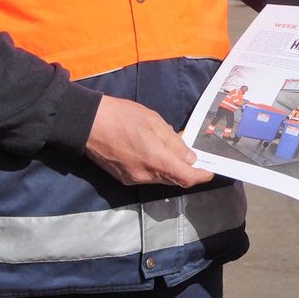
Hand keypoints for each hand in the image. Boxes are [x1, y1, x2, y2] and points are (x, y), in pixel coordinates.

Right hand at [85, 95, 213, 187]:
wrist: (87, 124)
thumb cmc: (123, 117)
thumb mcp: (155, 122)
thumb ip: (174, 142)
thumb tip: (189, 157)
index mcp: (157, 161)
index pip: (186, 177)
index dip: (202, 175)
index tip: (210, 169)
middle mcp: (146, 176)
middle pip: (175, 180)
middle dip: (187, 170)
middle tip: (193, 153)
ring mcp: (133, 179)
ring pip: (161, 179)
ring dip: (171, 168)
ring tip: (173, 148)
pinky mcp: (123, 178)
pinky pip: (147, 176)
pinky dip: (157, 167)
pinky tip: (154, 152)